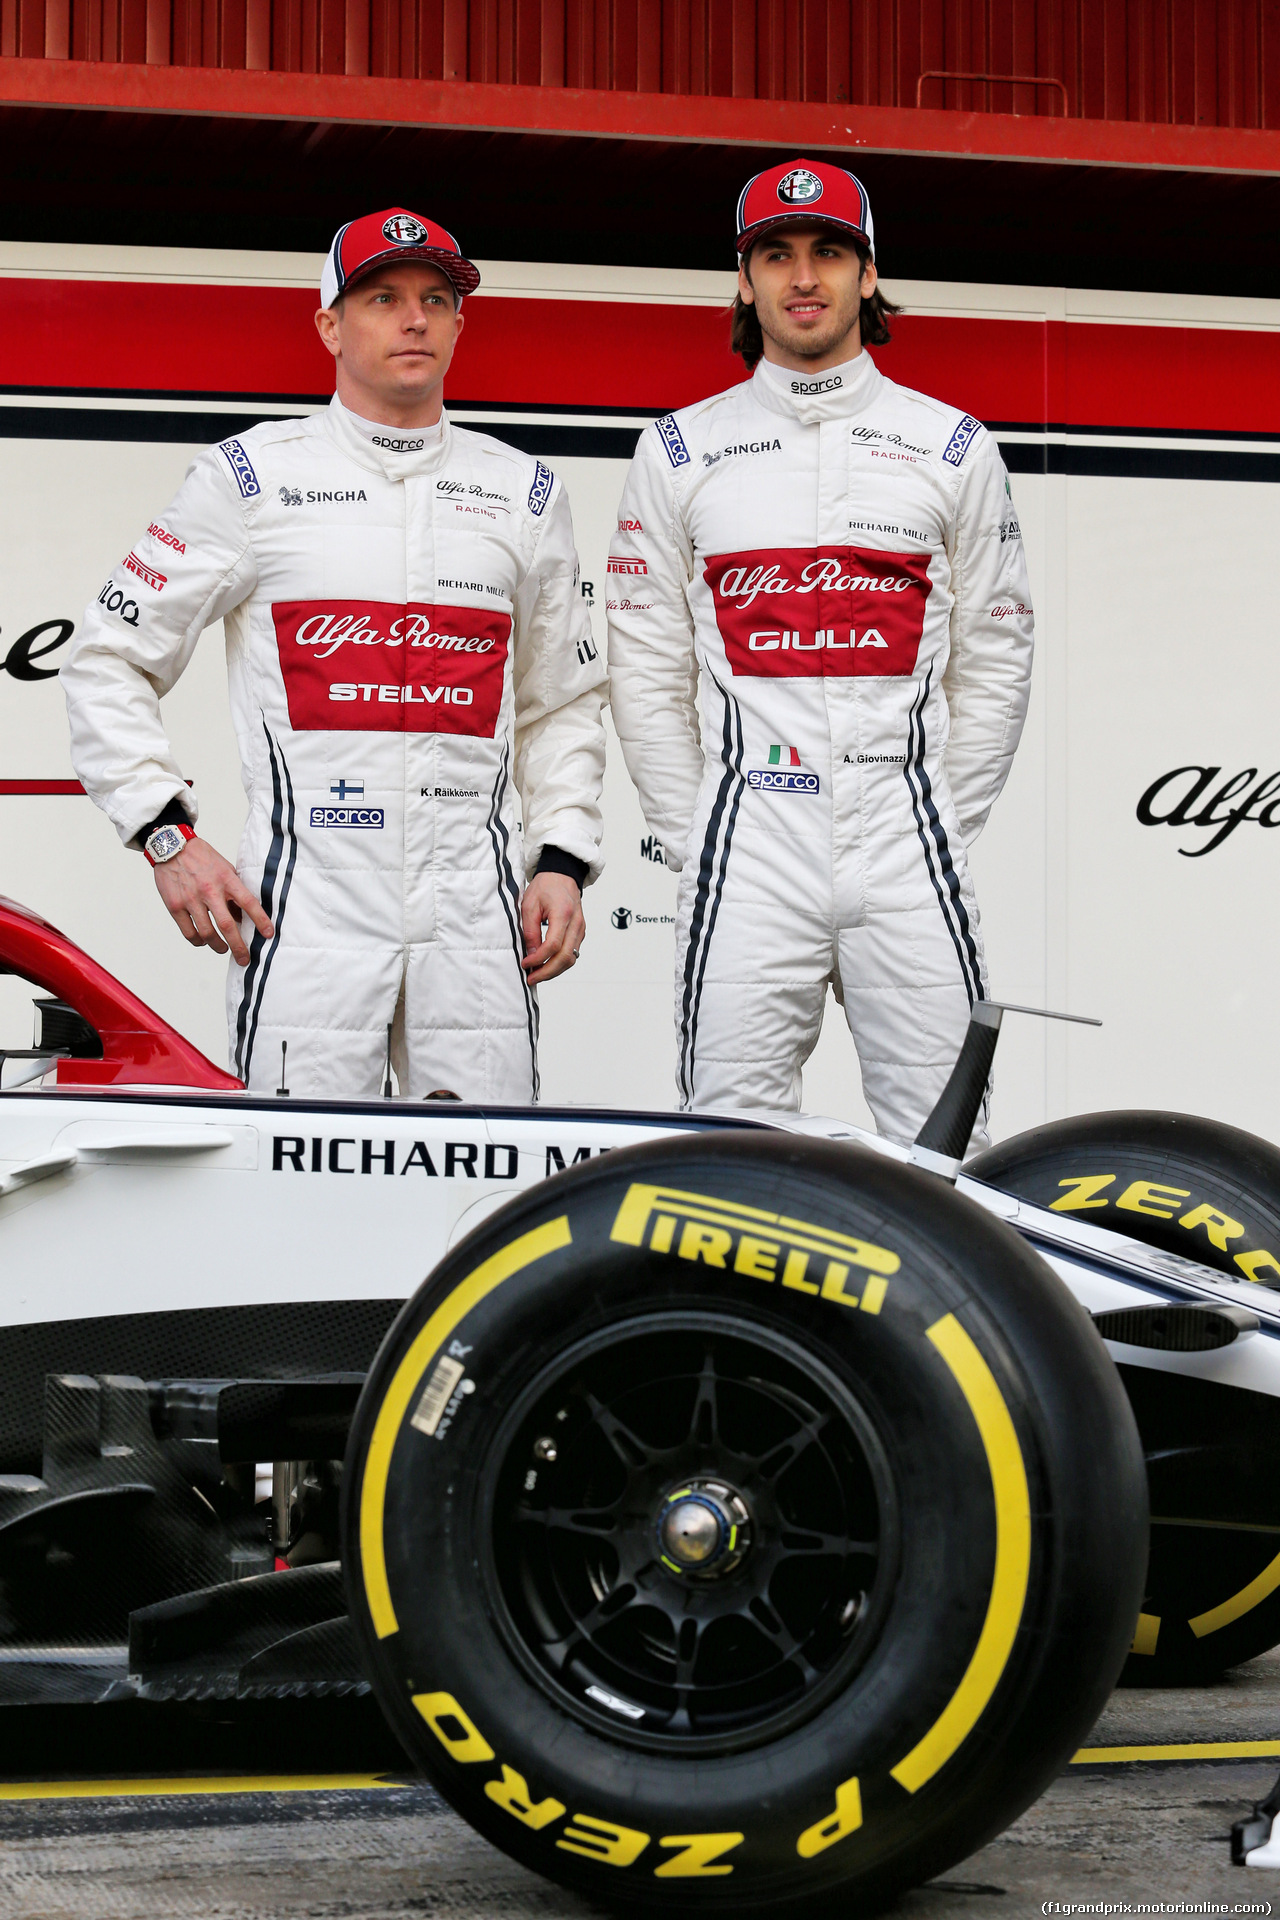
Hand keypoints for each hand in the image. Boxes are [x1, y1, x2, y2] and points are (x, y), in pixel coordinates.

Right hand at [152, 836, 273, 967]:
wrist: (171, 846)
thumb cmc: (201, 858)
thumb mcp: (225, 868)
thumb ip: (234, 890)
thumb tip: (243, 916)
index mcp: (226, 879)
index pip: (248, 902)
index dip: (261, 920)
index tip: (268, 934)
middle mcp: (209, 891)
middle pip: (227, 926)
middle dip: (238, 947)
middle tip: (244, 958)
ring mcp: (190, 900)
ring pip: (207, 934)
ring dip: (218, 946)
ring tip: (223, 949)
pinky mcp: (175, 906)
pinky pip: (189, 932)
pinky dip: (198, 941)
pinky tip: (203, 941)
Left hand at [520, 872, 584, 985]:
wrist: (562, 876)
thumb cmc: (546, 887)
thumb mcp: (529, 905)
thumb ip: (530, 930)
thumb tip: (531, 954)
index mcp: (563, 913)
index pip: (553, 945)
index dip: (539, 959)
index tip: (526, 964)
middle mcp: (576, 923)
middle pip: (565, 957)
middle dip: (547, 972)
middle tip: (531, 978)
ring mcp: (580, 929)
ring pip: (571, 959)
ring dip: (554, 970)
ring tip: (537, 974)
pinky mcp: (580, 933)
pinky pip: (572, 953)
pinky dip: (559, 963)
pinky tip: (546, 965)